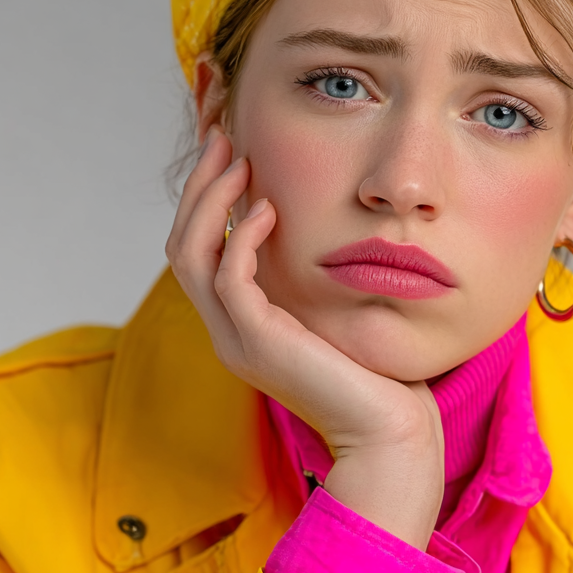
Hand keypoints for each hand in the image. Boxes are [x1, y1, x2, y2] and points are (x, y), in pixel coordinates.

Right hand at [165, 126, 443, 548]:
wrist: (390, 433)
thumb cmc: (376, 375)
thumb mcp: (335, 311)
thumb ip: (314, 277)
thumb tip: (320, 226)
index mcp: (243, 324)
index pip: (201, 251)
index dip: (207, 199)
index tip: (232, 151)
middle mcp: (229, 330)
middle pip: (183, 246)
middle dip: (200, 188)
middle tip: (223, 138)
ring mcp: (237, 339)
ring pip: (192, 256)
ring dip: (211, 201)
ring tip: (239, 160)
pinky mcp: (258, 343)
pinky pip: (229, 278)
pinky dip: (241, 236)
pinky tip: (269, 209)